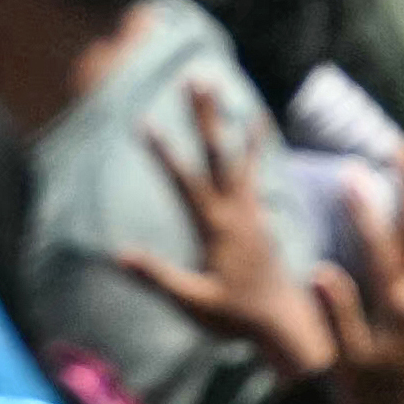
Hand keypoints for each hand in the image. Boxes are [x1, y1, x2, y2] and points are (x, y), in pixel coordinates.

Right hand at [106, 82, 336, 374]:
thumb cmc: (237, 318)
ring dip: (225, 121)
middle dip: (203, 116)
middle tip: (195, 79)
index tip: (142, 119)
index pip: (184, 181)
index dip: (162, 150)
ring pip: (236, 156)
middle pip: (217, 153)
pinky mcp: (259, 218)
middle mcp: (236, 211)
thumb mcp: (193, 303)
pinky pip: (254, 172)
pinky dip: (253, 146)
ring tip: (222, 89)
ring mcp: (251, 212)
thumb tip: (117, 255)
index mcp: (217, 227)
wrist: (286, 325)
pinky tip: (256, 125)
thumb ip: (158, 277)